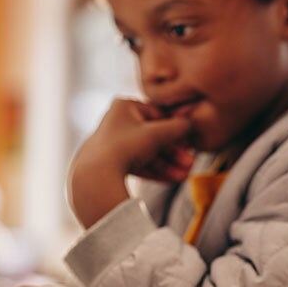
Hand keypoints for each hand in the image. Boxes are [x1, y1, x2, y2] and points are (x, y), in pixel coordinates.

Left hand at [70, 98, 192, 226]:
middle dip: (174, 153)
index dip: (177, 130)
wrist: (96, 175)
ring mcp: (114, 143)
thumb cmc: (125, 147)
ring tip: (184, 176)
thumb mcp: (157, 134)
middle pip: (154, 137)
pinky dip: (155, 171)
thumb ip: (178, 126)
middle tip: (190, 163)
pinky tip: (172, 179)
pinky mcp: (112, 162)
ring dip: (168, 164)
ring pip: (148, 153)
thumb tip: (191, 122)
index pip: (158, 115)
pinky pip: (139, 164)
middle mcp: (118, 122)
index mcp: (125, 106)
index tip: (190, 142)